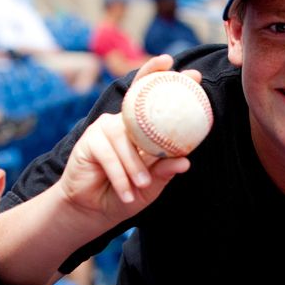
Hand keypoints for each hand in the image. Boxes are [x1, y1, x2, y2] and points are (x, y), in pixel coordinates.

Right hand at [58, 55, 197, 219]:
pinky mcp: (89, 141)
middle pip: (137, 96)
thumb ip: (164, 172)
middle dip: (155, 79)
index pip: (155, 102)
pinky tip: (126, 192)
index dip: (172, 85)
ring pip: (125, 138)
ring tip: (143, 185)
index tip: (195, 74)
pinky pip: (109, 155)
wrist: (93, 212)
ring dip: (135, 165)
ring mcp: (104, 129)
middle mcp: (123, 123)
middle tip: (177, 73)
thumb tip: (185, 162)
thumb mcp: (150, 186)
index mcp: (141, 130)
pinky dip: (119, 176)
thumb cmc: (126, 194)